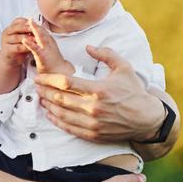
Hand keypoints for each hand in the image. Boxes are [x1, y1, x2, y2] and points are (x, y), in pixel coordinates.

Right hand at [0, 17, 34, 67]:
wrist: (11, 60)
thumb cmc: (19, 46)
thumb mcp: (24, 37)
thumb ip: (29, 31)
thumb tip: (40, 25)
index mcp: (11, 27)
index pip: (19, 20)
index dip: (29, 22)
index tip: (37, 24)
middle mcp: (6, 32)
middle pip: (18, 27)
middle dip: (29, 28)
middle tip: (39, 30)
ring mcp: (5, 41)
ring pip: (17, 37)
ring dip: (28, 38)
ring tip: (37, 39)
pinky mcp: (6, 50)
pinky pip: (17, 47)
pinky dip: (25, 47)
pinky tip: (32, 48)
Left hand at [24, 21, 69, 75]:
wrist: (59, 73)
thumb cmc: (52, 63)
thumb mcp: (47, 50)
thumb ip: (43, 43)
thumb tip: (38, 36)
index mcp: (49, 42)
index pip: (43, 30)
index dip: (37, 24)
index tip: (30, 19)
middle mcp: (49, 43)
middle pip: (42, 31)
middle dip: (36, 24)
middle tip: (30, 18)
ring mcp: (47, 49)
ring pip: (40, 37)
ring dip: (34, 30)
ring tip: (28, 23)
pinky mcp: (43, 56)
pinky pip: (36, 49)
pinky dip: (30, 44)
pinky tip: (24, 40)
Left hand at [35, 45, 161, 143]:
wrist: (146, 119)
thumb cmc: (133, 91)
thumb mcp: (124, 67)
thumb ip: (105, 54)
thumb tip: (88, 46)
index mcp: (99, 89)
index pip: (66, 83)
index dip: (49, 79)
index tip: (40, 77)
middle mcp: (93, 108)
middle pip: (59, 98)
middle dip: (44, 91)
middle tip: (36, 86)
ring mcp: (92, 123)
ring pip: (61, 114)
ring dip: (47, 105)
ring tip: (40, 98)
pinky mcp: (92, 134)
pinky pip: (68, 128)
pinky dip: (56, 120)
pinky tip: (50, 113)